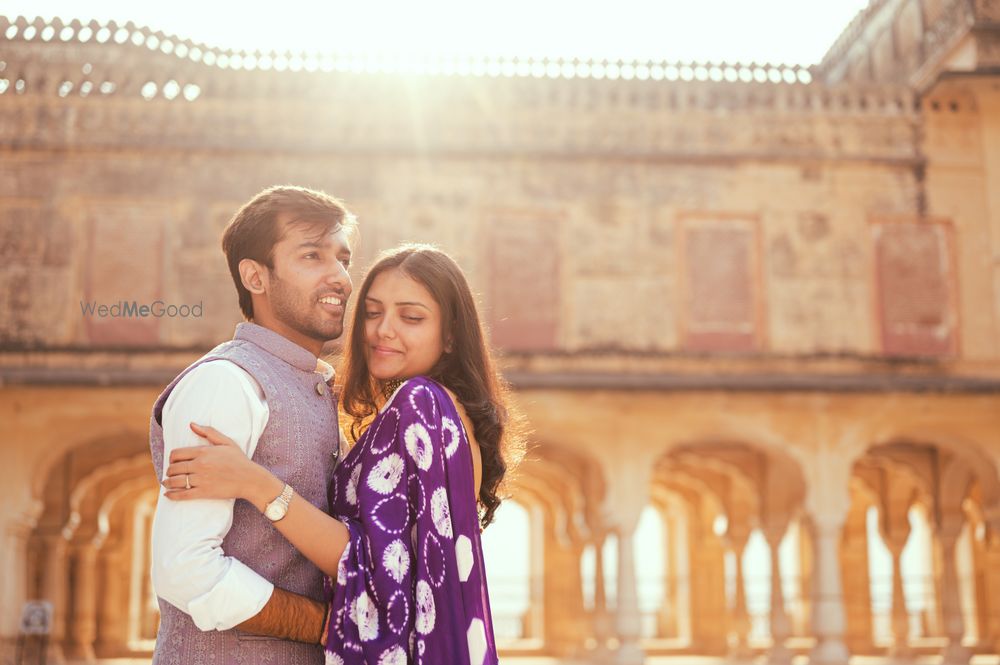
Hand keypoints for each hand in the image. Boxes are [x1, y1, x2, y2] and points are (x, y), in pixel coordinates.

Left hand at [163, 423, 280, 508]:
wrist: (250, 479)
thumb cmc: (239, 460)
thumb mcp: (226, 442)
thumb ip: (208, 431)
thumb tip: (191, 424)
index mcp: (203, 452)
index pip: (176, 454)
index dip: (171, 458)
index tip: (173, 462)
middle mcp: (200, 465)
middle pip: (174, 468)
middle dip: (169, 471)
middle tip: (170, 473)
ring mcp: (201, 479)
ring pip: (175, 481)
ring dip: (168, 482)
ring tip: (167, 483)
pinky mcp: (203, 492)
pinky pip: (182, 494)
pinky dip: (172, 495)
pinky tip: (168, 494)